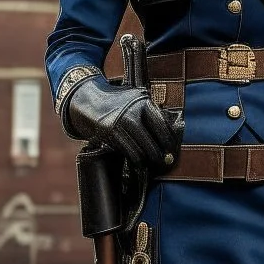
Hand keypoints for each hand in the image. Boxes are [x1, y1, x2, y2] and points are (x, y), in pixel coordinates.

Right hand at [65, 75, 182, 168]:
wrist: (89, 100)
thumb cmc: (119, 102)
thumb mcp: (137, 100)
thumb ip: (152, 113)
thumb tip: (172, 135)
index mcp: (143, 102)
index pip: (163, 126)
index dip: (170, 141)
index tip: (173, 149)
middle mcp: (132, 112)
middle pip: (154, 141)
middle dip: (161, 155)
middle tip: (166, 161)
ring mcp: (119, 123)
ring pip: (142, 150)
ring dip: (149, 159)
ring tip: (153, 163)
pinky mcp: (109, 134)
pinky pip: (129, 153)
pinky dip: (137, 160)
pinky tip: (140, 161)